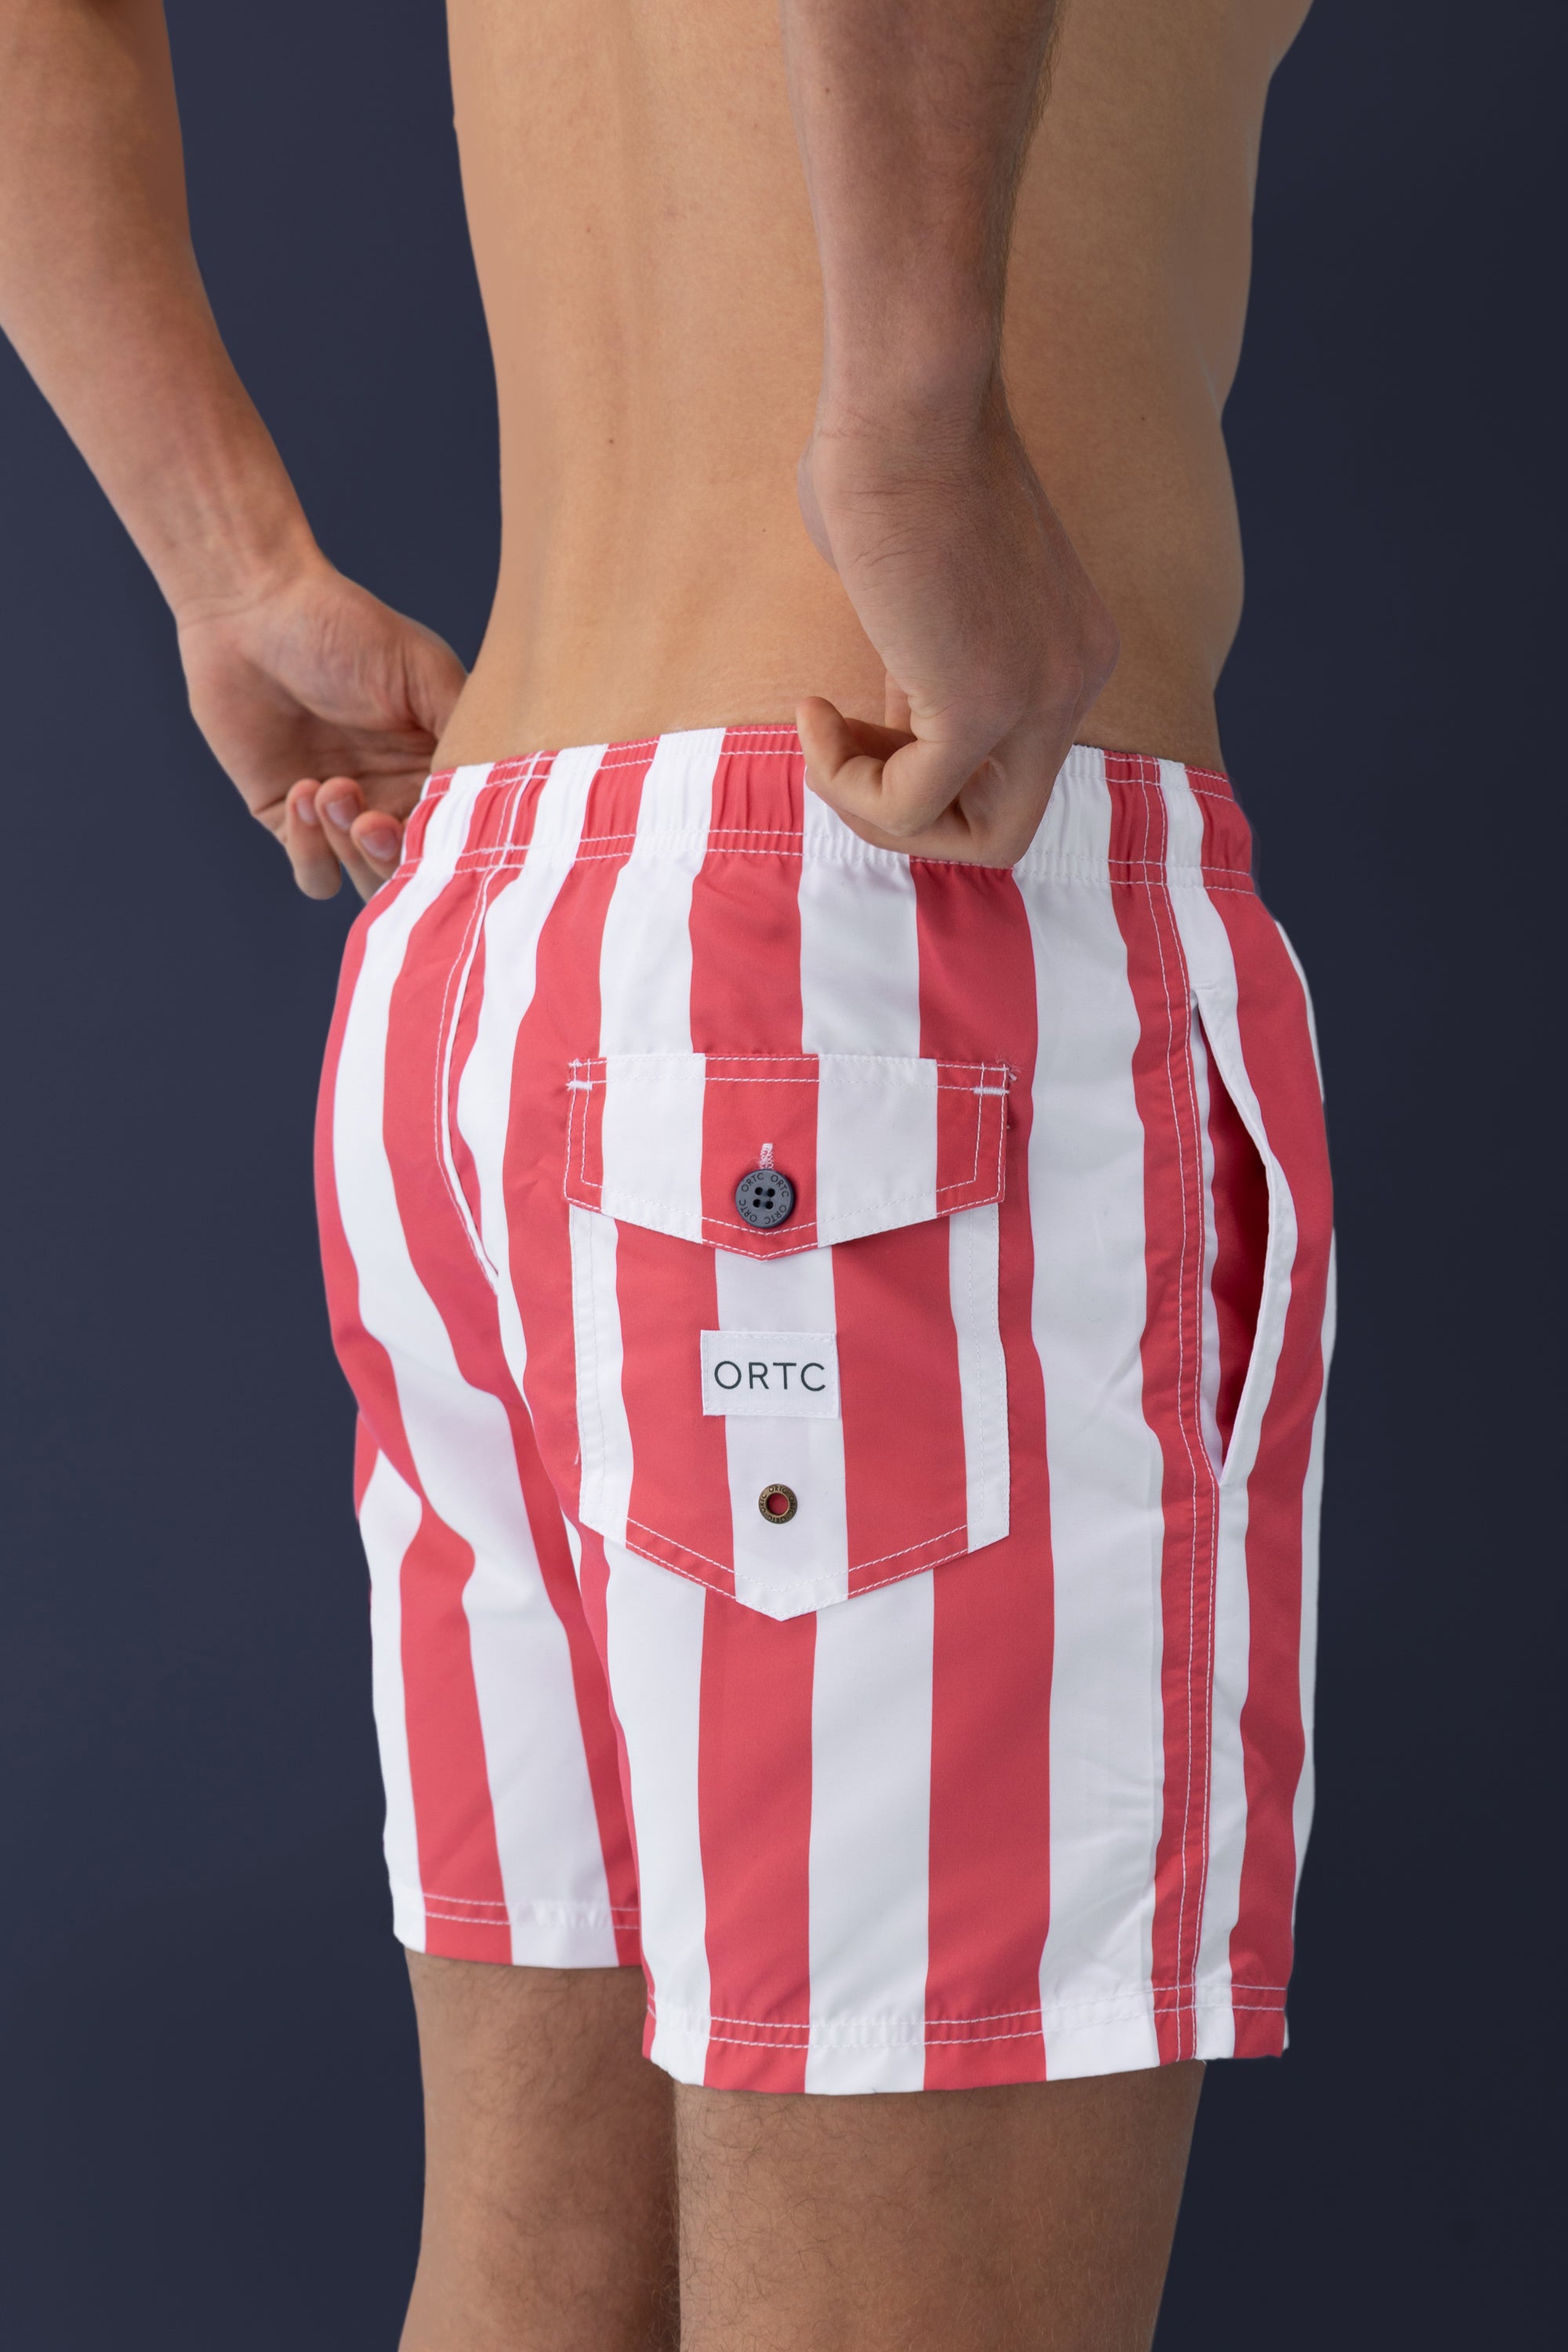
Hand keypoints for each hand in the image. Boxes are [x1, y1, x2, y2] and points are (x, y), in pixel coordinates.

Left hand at [176, 553, 467, 898]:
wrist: (250, 609)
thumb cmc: (343, 628)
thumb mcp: (423, 671)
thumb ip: (465, 733)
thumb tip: (501, 790)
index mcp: (437, 766)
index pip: (460, 833)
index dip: (451, 845)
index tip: (435, 832)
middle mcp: (396, 797)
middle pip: (413, 869)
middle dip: (393, 857)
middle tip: (371, 822)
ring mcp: (344, 815)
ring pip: (366, 882)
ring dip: (349, 848)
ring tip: (329, 789)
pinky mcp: (290, 822)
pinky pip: (314, 874)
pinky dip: (311, 851)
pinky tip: (302, 794)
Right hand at [796, 387, 1118, 864]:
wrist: (907, 395)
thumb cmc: (891, 453)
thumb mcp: (916, 585)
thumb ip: (915, 659)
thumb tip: (875, 718)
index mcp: (1067, 651)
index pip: (1010, 773)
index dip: (924, 768)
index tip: (866, 711)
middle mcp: (1073, 682)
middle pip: (1009, 831)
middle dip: (910, 815)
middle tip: (845, 745)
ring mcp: (1037, 697)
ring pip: (976, 841)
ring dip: (873, 807)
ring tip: (823, 726)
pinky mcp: (981, 704)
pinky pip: (909, 805)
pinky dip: (844, 780)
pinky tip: (813, 708)